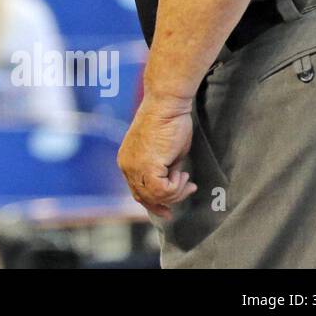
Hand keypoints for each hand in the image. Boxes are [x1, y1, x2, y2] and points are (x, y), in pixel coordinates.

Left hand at [117, 91, 197, 218]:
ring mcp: (134, 166)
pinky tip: (183, 173)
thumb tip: (171, 189)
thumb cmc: (169, 123)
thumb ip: (164, 172)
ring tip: (186, 178)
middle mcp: (126, 165)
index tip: (169, 210)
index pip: (137, 192)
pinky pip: (162, 190)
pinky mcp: (146, 165)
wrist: (167, 105)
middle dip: (169, 200)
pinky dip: (176, 187)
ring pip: (154, 196)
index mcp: (127, 162)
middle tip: (189, 189)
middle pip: (145, 197)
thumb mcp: (165, 154)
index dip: (154, 203)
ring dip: (176, 192)